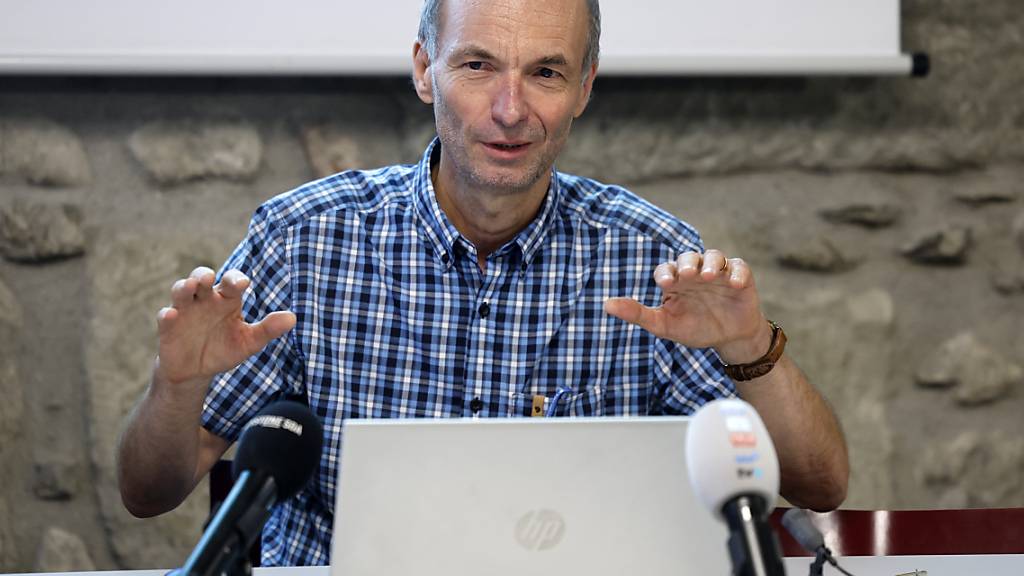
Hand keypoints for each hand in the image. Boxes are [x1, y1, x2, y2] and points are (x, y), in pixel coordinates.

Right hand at [155, 267, 295, 386]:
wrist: (198, 371)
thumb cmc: (225, 349)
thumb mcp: (249, 341)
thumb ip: (268, 329)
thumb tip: (293, 318)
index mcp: (227, 300)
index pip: (231, 282)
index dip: (235, 279)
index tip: (242, 284)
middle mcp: (205, 300)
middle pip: (202, 278)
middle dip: (203, 275)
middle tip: (209, 277)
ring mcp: (185, 311)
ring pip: (181, 291)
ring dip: (184, 287)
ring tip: (190, 287)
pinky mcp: (168, 327)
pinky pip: (165, 316)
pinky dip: (167, 315)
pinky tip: (171, 315)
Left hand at [603, 249, 770, 363]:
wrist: (728, 338)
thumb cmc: (694, 328)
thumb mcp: (664, 325)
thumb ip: (637, 314)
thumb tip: (606, 305)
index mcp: (675, 281)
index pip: (665, 269)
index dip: (665, 273)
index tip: (665, 283)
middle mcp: (695, 272)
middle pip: (688, 257)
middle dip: (687, 263)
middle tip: (687, 274)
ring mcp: (718, 273)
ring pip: (713, 256)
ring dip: (710, 263)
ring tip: (707, 275)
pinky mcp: (740, 277)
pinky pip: (739, 267)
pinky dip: (737, 272)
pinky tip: (734, 283)